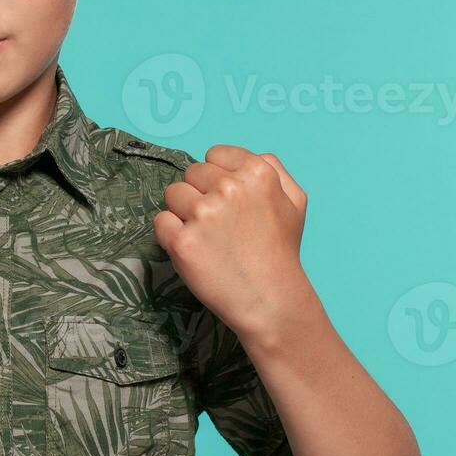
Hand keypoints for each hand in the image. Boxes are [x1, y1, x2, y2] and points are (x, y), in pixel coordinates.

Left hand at [152, 145, 310, 340]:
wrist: (271, 300)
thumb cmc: (281, 251)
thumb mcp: (295, 201)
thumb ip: (272, 168)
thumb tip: (242, 156)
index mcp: (257, 172)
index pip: (214, 155)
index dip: (217, 178)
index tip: (226, 200)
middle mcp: (229, 188)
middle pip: (191, 173)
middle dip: (200, 194)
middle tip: (219, 224)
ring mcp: (204, 214)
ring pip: (173, 195)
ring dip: (183, 213)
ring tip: (207, 237)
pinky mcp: (183, 241)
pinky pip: (160, 221)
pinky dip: (170, 234)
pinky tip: (192, 248)